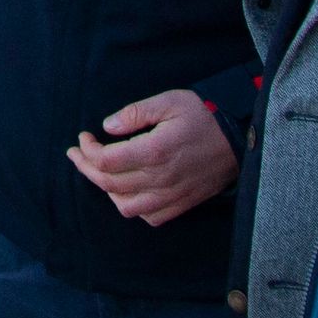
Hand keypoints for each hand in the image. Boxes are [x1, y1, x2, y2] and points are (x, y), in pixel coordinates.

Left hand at [67, 89, 236, 225]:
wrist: (239, 141)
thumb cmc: (203, 117)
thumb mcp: (170, 101)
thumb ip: (136, 112)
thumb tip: (107, 126)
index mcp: (155, 151)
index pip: (106, 161)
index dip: (87, 150)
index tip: (83, 138)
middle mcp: (160, 178)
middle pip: (109, 184)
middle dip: (86, 168)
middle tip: (78, 154)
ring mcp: (171, 195)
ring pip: (124, 205)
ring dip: (106, 190)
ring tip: (100, 172)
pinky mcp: (180, 204)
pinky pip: (148, 217)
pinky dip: (131, 206)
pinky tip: (126, 190)